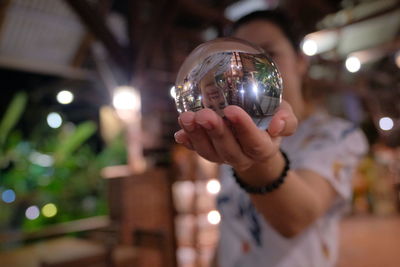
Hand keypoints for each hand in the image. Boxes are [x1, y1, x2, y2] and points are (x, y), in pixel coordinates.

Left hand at [174, 100, 296, 171]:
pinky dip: (188, 142)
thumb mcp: (284, 115)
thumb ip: (286, 119)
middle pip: (228, 149)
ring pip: (209, 152)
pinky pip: (198, 150)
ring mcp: (224, 157)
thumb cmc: (270, 120)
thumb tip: (277, 124)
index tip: (231, 110)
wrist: (257, 137)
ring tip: (186, 118)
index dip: (243, 128)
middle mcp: (243, 157)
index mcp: (263, 149)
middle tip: (204, 114)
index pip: (255, 143)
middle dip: (215, 131)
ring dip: (196, 135)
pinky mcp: (210, 153)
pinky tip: (179, 133)